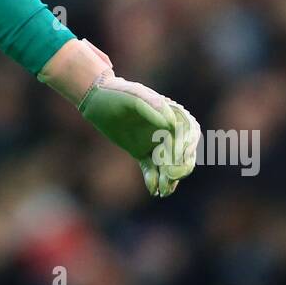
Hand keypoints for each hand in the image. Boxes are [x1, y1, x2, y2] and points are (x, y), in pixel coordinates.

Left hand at [40, 39, 200, 197]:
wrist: (96, 100)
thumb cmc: (117, 93)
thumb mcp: (134, 94)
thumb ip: (152, 105)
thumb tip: (170, 124)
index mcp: (172, 114)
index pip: (189, 133)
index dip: (187, 146)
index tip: (179, 157)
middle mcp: (167, 130)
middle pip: (183, 153)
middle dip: (181, 167)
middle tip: (171, 176)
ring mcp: (155, 142)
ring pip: (169, 165)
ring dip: (169, 179)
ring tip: (164, 191)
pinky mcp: (141, 152)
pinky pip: (151, 169)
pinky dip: (153, 179)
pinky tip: (152, 189)